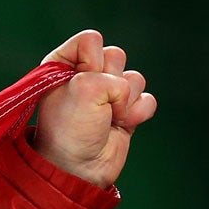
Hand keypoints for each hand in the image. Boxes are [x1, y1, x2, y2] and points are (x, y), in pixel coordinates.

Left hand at [31, 31, 156, 187]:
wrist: (79, 168)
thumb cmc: (70, 129)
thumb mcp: (80, 87)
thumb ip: (104, 66)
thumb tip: (123, 84)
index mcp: (62, 66)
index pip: (91, 39)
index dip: (91, 59)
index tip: (79, 81)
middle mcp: (84, 77)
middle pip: (116, 55)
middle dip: (110, 79)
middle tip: (94, 103)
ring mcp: (106, 96)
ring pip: (134, 77)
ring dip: (124, 99)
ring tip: (107, 118)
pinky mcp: (125, 112)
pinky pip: (146, 99)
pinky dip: (138, 112)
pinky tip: (122, 126)